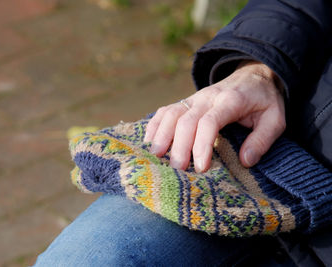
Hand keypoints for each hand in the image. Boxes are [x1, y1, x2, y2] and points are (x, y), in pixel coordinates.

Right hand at [144, 60, 285, 171]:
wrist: (252, 75)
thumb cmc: (263, 101)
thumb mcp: (275, 118)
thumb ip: (262, 139)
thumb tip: (245, 161)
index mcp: (230, 101)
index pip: (209, 121)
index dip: (202, 145)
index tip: (201, 167)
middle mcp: (207, 97)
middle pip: (185, 120)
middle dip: (179, 146)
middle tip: (177, 170)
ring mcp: (194, 98)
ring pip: (171, 113)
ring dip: (161, 135)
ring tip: (156, 156)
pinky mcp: (186, 101)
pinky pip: (165, 110)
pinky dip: (155, 125)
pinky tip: (149, 141)